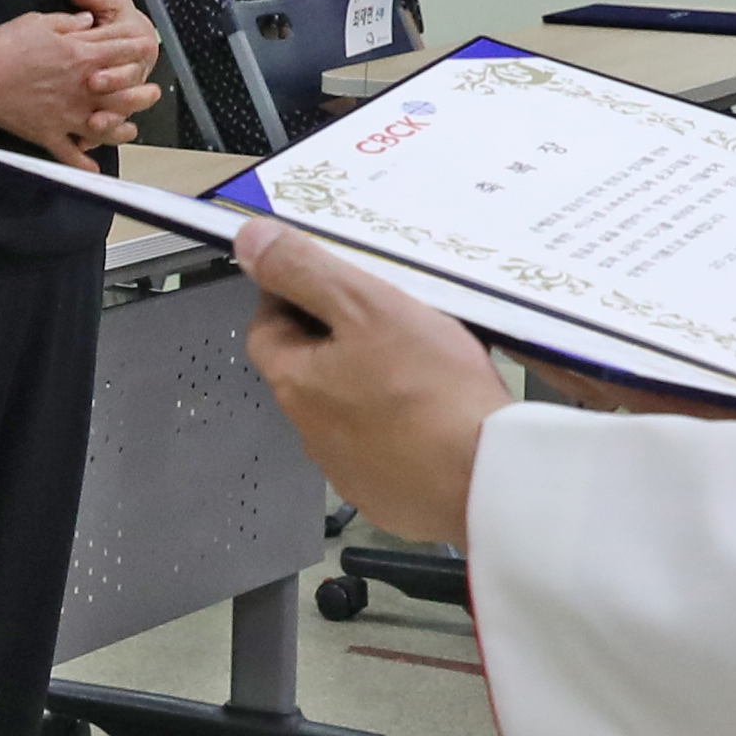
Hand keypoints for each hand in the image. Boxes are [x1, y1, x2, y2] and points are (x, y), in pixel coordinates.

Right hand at [0, 0, 159, 163]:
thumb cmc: (4, 45)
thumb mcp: (40, 22)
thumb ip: (70, 23)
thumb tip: (89, 21)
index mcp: (81, 55)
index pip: (121, 51)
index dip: (138, 48)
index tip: (148, 48)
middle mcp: (82, 87)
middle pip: (125, 93)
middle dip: (143, 93)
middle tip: (154, 93)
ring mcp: (67, 114)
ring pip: (106, 127)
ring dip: (122, 130)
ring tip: (132, 130)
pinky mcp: (48, 133)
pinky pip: (70, 153)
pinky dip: (83, 163)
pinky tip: (94, 168)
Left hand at [242, 226, 504, 545]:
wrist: (485, 482)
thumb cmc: (430, 393)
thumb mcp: (368, 308)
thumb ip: (306, 271)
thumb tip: (250, 242)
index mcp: (296, 384)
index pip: (267, 328)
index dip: (289, 294)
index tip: (322, 274)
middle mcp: (312, 433)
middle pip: (311, 368)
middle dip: (339, 336)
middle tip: (384, 308)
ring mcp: (351, 469)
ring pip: (350, 408)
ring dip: (373, 381)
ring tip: (422, 356)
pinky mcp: (390, 493)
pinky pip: (387, 446)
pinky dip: (403, 423)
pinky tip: (440, 406)